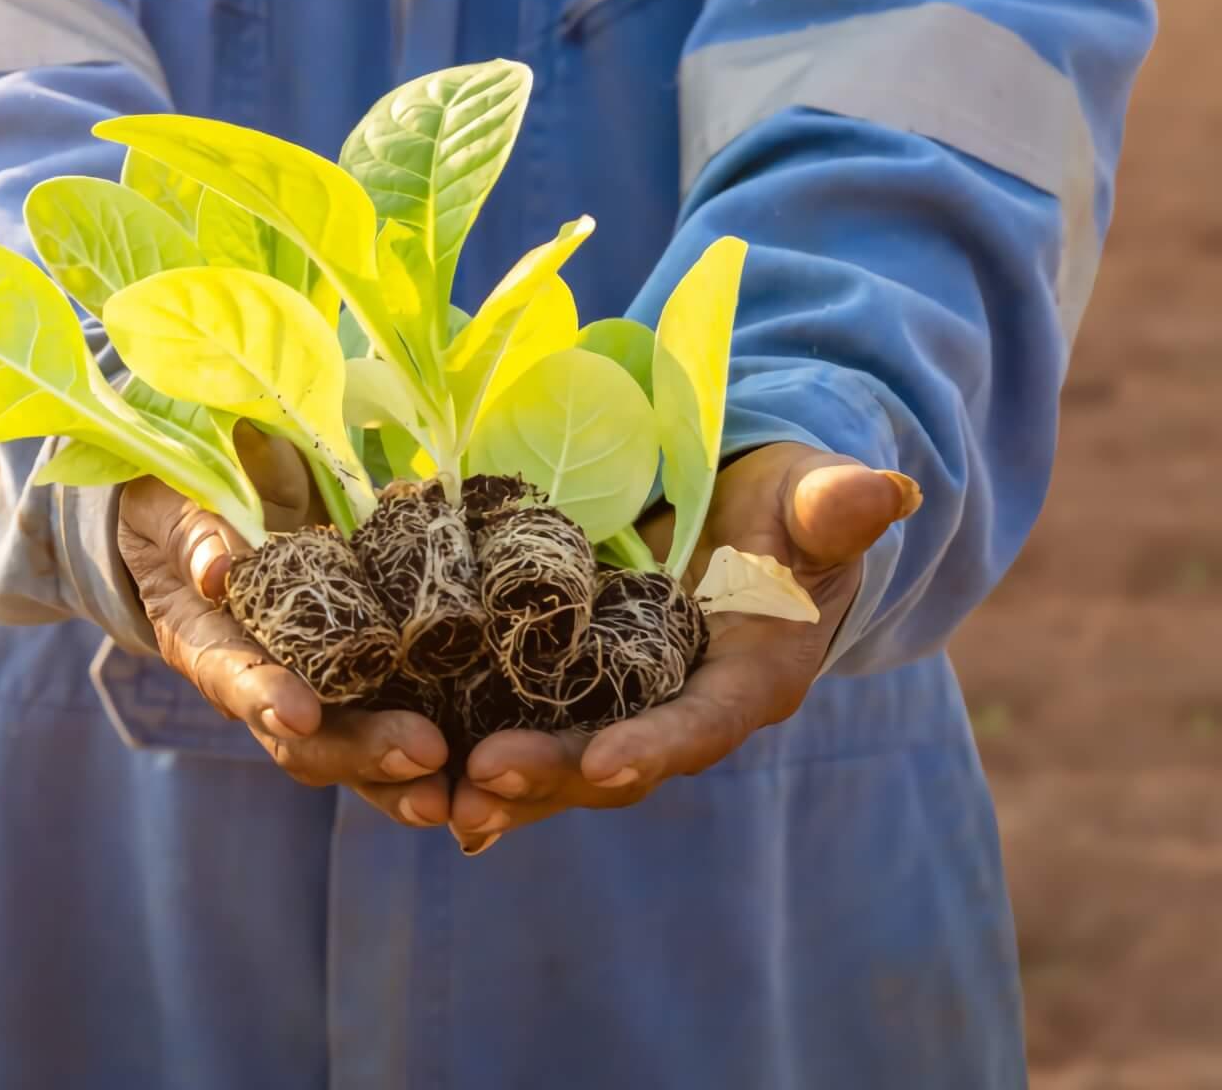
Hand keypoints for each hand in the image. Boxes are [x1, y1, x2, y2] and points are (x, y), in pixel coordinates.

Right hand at [113, 429, 453, 829]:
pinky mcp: (368, 683)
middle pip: (304, 740)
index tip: (300, 712)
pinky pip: (402, 721)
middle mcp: (260, 684)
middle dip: (360, 752)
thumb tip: (218, 571)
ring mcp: (317, 692)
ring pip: (356, 753)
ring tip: (456, 794)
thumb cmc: (176, 508)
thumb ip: (191, 532)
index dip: (263, 697)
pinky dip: (441, 756)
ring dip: (402, 777)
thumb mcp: (167, 506)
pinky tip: (488, 774)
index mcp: (204, 642)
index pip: (231, 678)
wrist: (204, 515)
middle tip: (421, 753)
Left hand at [446, 443, 917, 853]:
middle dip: (554, 773)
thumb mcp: (814, 497)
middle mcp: (680, 711)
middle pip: (615, 757)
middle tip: (485, 782)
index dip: (660, 746)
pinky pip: (516, 729)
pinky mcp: (565, 691)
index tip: (610, 766)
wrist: (751, 522)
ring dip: (500, 788)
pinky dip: (469, 760)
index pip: (706, 723)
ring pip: (558, 760)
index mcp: (750, 680)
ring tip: (437, 803)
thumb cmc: (790, 509)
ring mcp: (620, 709)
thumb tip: (883, 491)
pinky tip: (412, 785)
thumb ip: (835, 505)